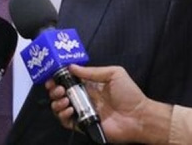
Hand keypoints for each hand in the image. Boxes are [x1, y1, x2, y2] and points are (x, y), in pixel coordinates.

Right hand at [46, 65, 170, 142]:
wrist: (139, 117)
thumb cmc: (129, 94)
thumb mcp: (114, 74)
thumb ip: (93, 71)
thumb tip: (71, 66)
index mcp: (89, 85)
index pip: (68, 80)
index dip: (58, 77)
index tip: (52, 75)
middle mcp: (83, 98)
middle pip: (60, 94)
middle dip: (54, 89)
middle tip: (58, 88)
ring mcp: (82, 112)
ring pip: (60, 107)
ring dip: (57, 102)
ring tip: (64, 99)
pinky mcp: (83, 125)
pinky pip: (66, 122)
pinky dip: (63, 115)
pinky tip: (70, 109)